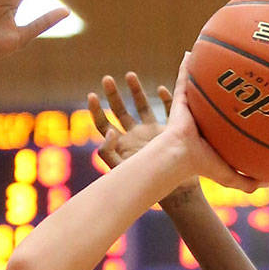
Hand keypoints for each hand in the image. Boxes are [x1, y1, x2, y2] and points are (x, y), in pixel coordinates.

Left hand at [87, 73, 201, 205]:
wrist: (177, 194)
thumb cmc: (149, 186)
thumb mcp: (122, 171)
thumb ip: (108, 154)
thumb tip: (109, 131)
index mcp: (122, 145)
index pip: (104, 125)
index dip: (96, 111)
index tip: (92, 95)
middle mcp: (136, 135)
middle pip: (120, 111)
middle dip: (112, 94)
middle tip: (107, 79)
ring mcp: (153, 132)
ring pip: (142, 105)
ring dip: (136, 90)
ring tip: (130, 75)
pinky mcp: (171, 131)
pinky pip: (168, 109)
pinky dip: (166, 98)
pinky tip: (161, 89)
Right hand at [157, 54, 261, 193]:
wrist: (180, 156)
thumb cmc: (203, 165)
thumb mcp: (230, 176)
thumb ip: (250, 182)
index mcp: (217, 133)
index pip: (231, 120)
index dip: (243, 110)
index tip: (259, 100)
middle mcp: (205, 118)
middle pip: (219, 98)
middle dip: (229, 85)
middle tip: (244, 71)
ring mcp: (193, 107)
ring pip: (202, 84)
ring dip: (207, 70)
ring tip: (217, 51)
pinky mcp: (181, 100)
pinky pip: (184, 78)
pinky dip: (186, 65)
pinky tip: (191, 51)